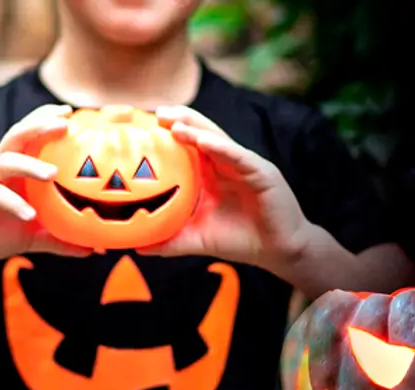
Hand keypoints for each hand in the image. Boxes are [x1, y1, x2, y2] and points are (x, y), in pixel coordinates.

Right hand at [0, 104, 90, 279]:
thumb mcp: (36, 236)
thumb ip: (63, 238)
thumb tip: (95, 249)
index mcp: (13, 168)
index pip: (28, 135)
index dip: (45, 118)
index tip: (71, 112)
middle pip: (15, 137)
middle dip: (38, 126)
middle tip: (64, 124)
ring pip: (3, 162)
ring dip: (28, 165)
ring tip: (52, 174)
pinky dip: (11, 202)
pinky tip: (29, 214)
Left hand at [140, 105, 312, 267]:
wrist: (278, 252)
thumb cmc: (239, 241)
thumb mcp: (198, 239)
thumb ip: (170, 240)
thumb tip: (136, 247)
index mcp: (212, 174)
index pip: (188, 146)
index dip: (167, 133)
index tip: (141, 126)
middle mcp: (227, 164)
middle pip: (202, 134)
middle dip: (180, 120)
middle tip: (155, 113)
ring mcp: (245, 166)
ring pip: (219, 140)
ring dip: (197, 129)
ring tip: (174, 123)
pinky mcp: (262, 173)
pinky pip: (239, 156)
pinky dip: (221, 148)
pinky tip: (203, 141)